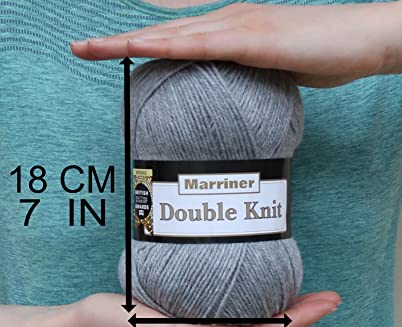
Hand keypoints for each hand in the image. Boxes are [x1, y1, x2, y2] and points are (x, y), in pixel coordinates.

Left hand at [70, 2, 401, 87]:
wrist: (361, 40)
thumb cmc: (320, 54)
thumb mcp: (273, 69)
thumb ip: (246, 77)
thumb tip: (231, 95)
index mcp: (229, 30)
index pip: (175, 36)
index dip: (140, 42)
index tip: (110, 50)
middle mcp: (227, 21)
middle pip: (162, 31)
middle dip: (119, 41)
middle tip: (80, 47)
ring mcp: (238, 26)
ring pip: (172, 34)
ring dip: (130, 41)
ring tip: (93, 48)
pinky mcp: (254, 39)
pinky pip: (202, 44)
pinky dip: (169, 46)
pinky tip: (142, 47)